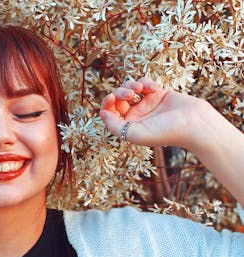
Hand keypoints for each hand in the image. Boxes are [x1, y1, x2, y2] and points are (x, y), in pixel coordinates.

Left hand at [99, 77, 214, 147]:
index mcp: (128, 126)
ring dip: (130, 85)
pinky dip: (145, 82)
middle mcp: (136, 116)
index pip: (109, 112)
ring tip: (139, 88)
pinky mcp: (158, 94)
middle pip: (117, 99)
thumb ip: (115, 126)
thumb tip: (102, 114)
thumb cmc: (166, 132)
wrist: (194, 124)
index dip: (107, 103)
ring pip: (128, 88)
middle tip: (130, 94)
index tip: (112, 97)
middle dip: (120, 92)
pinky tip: (153, 88)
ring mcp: (147, 104)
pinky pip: (144, 82)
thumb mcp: (135, 134)